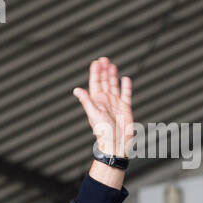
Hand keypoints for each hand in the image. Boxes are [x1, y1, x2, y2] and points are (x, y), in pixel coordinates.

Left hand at [73, 57, 132, 187]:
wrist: (116, 143)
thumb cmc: (103, 132)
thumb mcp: (94, 114)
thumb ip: (86, 101)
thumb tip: (76, 90)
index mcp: (97, 101)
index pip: (95, 83)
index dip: (95, 73)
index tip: (96, 62)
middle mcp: (106, 101)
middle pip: (104, 82)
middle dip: (104, 70)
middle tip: (104, 59)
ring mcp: (115, 103)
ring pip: (114, 85)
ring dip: (113, 75)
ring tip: (112, 65)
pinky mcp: (125, 108)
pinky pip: (126, 94)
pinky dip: (126, 86)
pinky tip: (125, 79)